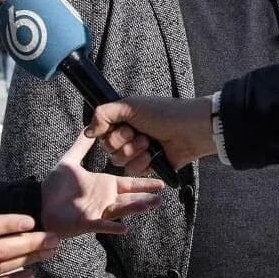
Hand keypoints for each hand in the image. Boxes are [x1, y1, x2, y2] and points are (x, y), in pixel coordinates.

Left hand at [38, 132, 166, 235]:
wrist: (38, 202)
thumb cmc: (54, 186)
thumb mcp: (69, 161)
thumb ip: (80, 146)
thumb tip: (87, 128)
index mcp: (103, 184)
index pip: (129, 183)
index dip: (144, 183)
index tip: (162, 182)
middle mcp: (104, 199)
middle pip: (130, 198)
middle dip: (146, 197)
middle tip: (162, 197)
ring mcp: (97, 212)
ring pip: (121, 210)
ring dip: (135, 208)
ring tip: (151, 205)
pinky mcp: (87, 223)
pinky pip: (102, 225)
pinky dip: (112, 228)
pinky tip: (124, 229)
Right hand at [86, 97, 215, 174]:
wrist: (190, 129)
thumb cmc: (164, 113)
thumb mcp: (130, 106)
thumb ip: (104, 114)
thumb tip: (87, 131)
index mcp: (124, 120)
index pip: (102, 132)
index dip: (110, 132)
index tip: (124, 126)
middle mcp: (130, 135)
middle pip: (109, 148)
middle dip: (123, 142)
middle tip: (140, 134)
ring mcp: (140, 151)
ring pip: (119, 161)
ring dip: (133, 152)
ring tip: (149, 143)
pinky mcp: (149, 165)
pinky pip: (133, 171)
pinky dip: (141, 163)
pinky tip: (153, 155)